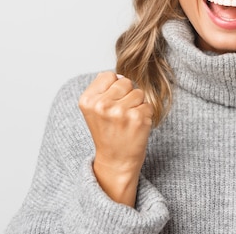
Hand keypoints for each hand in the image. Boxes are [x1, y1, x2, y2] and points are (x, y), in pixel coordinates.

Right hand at [78, 71, 153, 205]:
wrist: (116, 160)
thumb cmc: (107, 132)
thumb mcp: (94, 109)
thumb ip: (102, 89)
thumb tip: (118, 75)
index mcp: (87, 100)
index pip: (108, 75)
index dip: (113, 88)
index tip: (110, 104)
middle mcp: (102, 105)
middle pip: (125, 82)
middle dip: (126, 95)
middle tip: (120, 115)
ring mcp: (120, 112)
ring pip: (139, 92)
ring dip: (137, 105)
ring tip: (127, 121)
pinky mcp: (138, 119)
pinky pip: (148, 105)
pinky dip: (145, 114)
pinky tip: (135, 126)